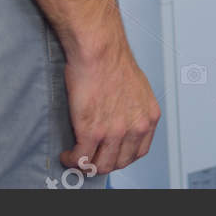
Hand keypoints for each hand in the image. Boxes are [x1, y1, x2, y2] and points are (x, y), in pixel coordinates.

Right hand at [62, 38, 159, 174]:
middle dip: (103, 162)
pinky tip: (67, 154)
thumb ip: (133, 110)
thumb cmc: (113, 62)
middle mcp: (136, 127)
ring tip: (76, 157)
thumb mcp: (138, 90)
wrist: (100, 51)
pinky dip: (72, 160)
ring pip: (100, 165)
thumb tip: (121, 122)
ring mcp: (115, 131)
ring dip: (86, 164)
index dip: (121, 156)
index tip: (109, 154)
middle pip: (120, 162)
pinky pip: (81, 159)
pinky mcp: (92, 131)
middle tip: (90, 157)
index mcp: (149, 116)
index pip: (139, 152)